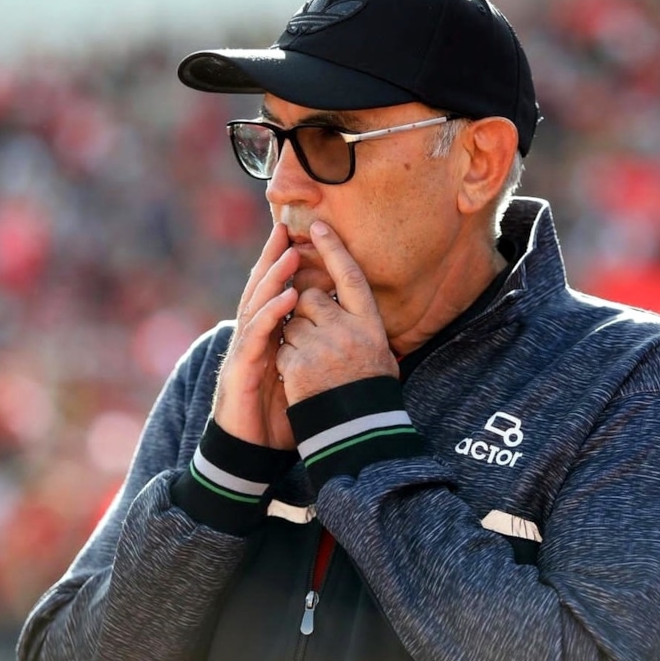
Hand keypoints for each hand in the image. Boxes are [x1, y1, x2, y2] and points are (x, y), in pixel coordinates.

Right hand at [212, 223, 298, 448]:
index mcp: (266, 336)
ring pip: (256, 306)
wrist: (249, 453)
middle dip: (272, 258)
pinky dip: (271, 315)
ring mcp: (243, 352)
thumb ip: (307, 352)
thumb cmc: (274, 415)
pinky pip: (257, 337)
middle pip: (260, 290)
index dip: (281, 265)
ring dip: (273, 278)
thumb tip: (336, 337)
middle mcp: (251, 337)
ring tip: (289, 253)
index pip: (273, 292)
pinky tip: (287, 298)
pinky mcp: (240, 370)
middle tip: (285, 228)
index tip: (297, 237)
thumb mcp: (297, 377)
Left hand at [276, 221, 398, 404]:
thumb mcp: (379, 355)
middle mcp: (348, 332)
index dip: (334, 249)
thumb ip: (360, 326)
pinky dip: (285, 362)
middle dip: (304, 311)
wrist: (356, 435)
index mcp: (370, 325)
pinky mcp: (298, 366)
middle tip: (316, 337)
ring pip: (291, 323)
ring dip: (294, 339)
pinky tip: (300, 380)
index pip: (351, 277)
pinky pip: (281, 348)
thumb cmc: (369, 393)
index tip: (318, 225)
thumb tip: (349, 299)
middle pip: (311, 298)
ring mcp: (322, 348)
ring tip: (313, 366)